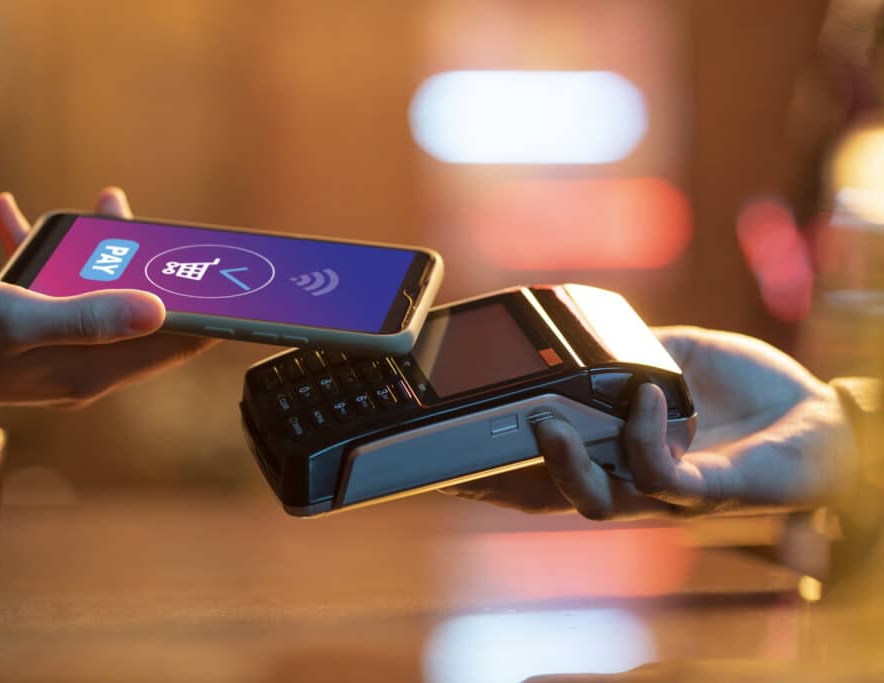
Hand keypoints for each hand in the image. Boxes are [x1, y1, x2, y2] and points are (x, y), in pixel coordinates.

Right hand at [0, 187, 215, 406]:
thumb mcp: (20, 320)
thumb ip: (89, 316)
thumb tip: (160, 309)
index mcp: (94, 368)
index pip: (174, 345)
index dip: (211, 317)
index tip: (242, 287)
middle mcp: (87, 360)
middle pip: (146, 314)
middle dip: (162, 271)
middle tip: (173, 232)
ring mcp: (61, 343)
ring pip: (104, 292)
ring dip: (106, 251)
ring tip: (106, 205)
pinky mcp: (33, 326)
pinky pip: (55, 285)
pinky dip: (46, 251)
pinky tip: (16, 212)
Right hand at [445, 326, 856, 518]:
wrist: (823, 413)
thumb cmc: (749, 390)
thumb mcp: (671, 356)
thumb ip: (624, 350)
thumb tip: (577, 330)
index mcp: (619, 450)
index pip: (549, 467)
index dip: (499, 467)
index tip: (453, 452)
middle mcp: (634, 480)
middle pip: (555, 496)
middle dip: (509, 477)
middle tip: (478, 442)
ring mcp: (669, 492)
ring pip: (596, 500)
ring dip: (563, 463)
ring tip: (547, 420)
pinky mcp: (707, 491)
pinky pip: (658, 476)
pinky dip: (641, 435)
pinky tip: (647, 395)